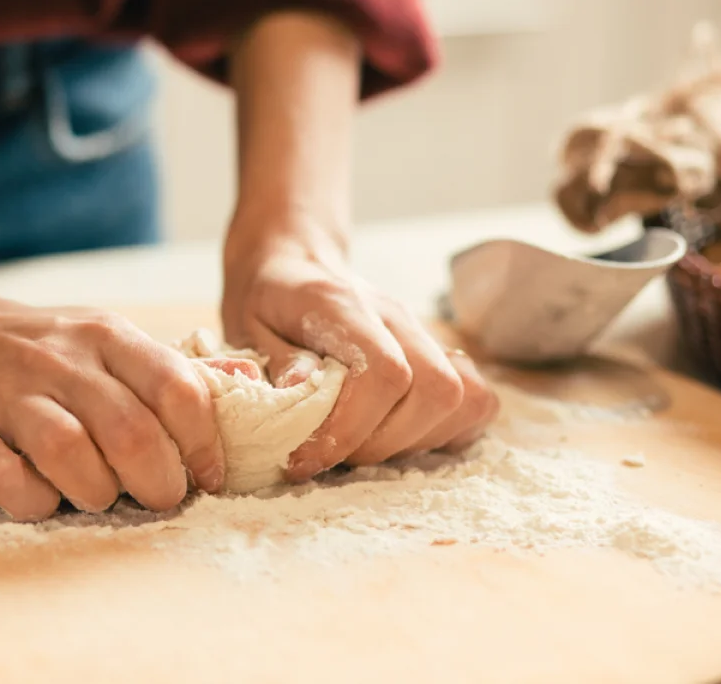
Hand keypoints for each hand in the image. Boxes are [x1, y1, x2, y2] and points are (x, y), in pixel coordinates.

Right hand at [0, 294, 225, 520]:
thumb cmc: (48, 350)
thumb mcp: (109, 340)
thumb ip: (171, 369)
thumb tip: (247, 382)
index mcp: (106, 336)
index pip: (175, 386)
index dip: (203, 442)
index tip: (207, 475)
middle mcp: (59, 361)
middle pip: (129, 430)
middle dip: (158, 480)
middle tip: (159, 496)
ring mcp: (7, 396)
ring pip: (70, 453)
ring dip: (98, 492)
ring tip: (101, 496)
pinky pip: (9, 481)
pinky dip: (37, 501)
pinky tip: (46, 496)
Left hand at [222, 226, 499, 482]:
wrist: (293, 262)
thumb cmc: (266, 299)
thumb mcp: (245, 323)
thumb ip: (273, 357)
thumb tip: (301, 389)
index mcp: (343, 305)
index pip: (384, 373)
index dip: (351, 428)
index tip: (305, 458)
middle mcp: (395, 317)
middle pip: (436, 390)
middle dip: (383, 444)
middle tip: (333, 458)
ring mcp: (422, 334)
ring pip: (462, 398)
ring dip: (414, 442)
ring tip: (362, 448)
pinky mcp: (437, 353)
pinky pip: (475, 399)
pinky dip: (444, 431)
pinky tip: (398, 437)